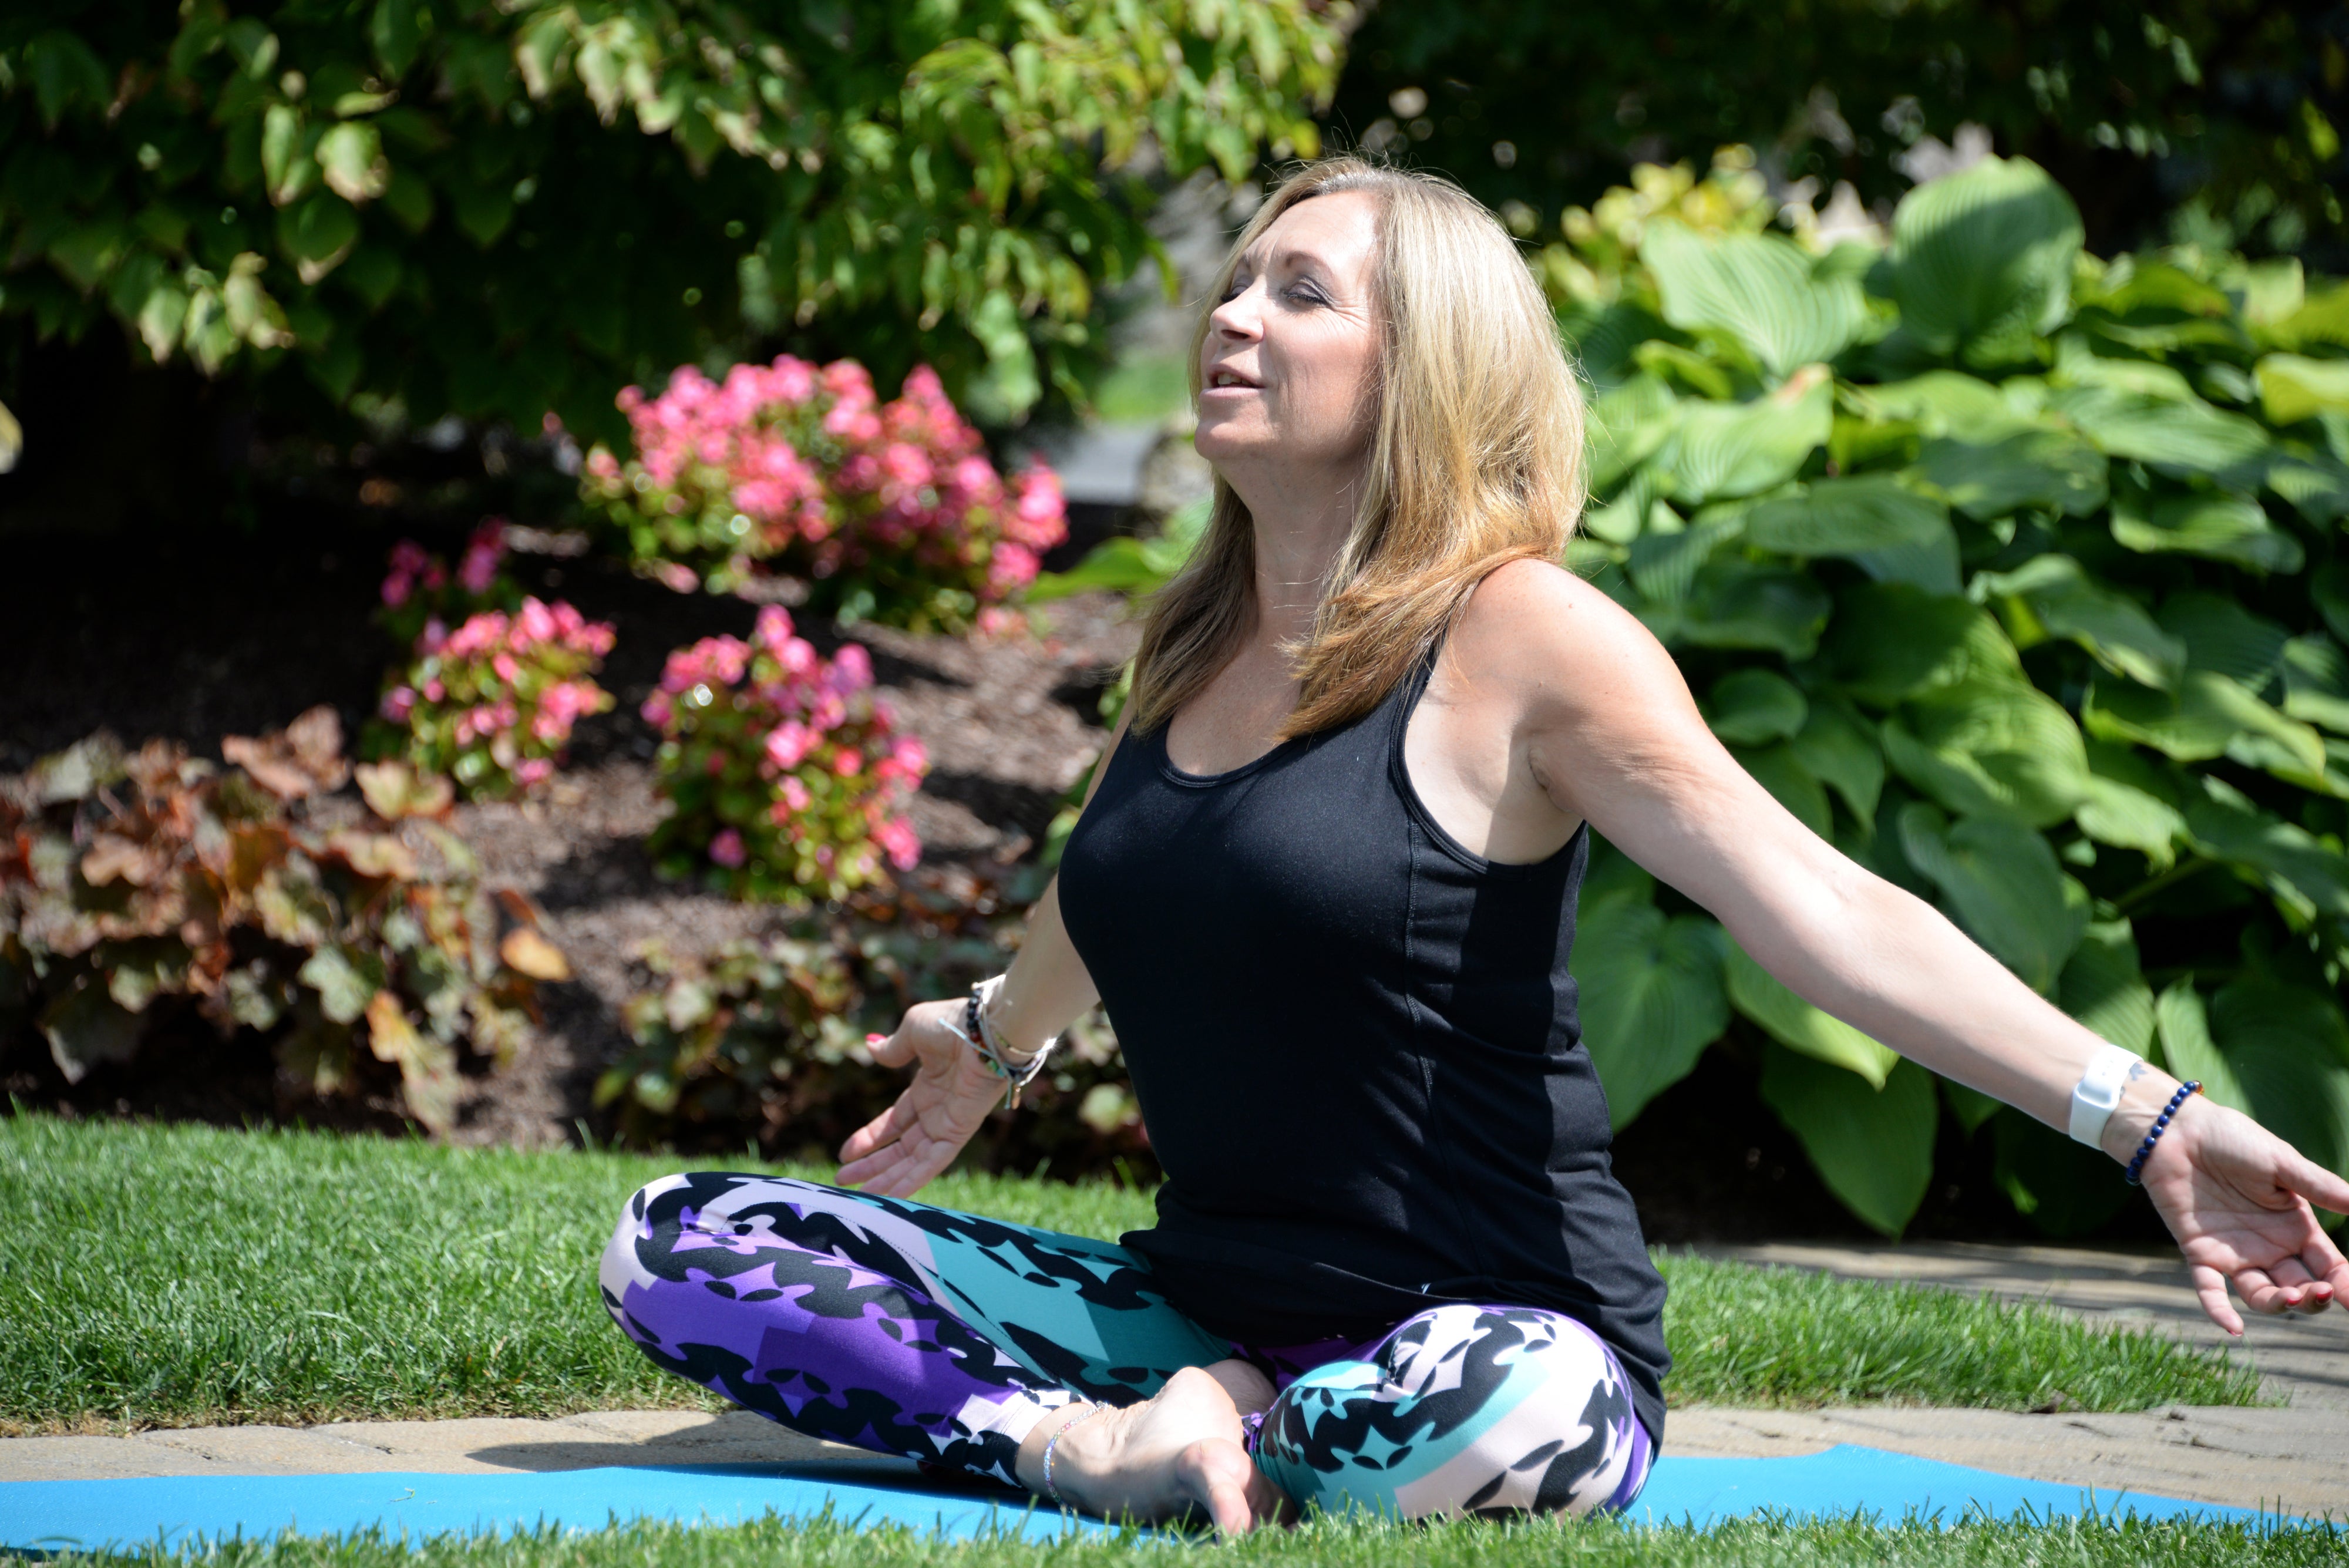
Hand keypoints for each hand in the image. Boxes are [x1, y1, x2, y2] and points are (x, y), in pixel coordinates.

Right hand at [837, 999, 1006, 1195]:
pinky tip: (892, 1195)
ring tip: (860, 1194)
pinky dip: (914, 1179)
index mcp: (927, 1087)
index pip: (894, 1121)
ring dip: (887, 1178)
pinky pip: (934, 1162)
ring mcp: (949, 1123)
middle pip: (900, 1146)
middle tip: (842, 1179)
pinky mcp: (960, 1132)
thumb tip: (871, 1046)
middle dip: (872, 1164)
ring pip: (914, 1160)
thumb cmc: (953, 1024)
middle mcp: (938, 1110)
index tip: (846, 1152)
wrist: (985, 1030)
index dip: (870, 1138)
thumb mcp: (914, 1032)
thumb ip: (893, 1048)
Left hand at [2133, 1093, 2348, 1334]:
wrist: (2177, 1131)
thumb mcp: (2281, 1163)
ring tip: (2294, 1299)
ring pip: (2262, 1295)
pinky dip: (2218, 1310)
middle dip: (2315, 1297)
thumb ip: (2319, 1186)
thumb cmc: (2232, 1140)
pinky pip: (2209, 1289)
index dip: (2344, 1285)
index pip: (2329, 1267)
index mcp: (2295, 1227)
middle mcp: (2269, 1247)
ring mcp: (2234, 1253)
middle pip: (2300, 1288)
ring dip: (2279, 1304)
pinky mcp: (2199, 1252)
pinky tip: (2233, 1328)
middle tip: (2321, 1293)